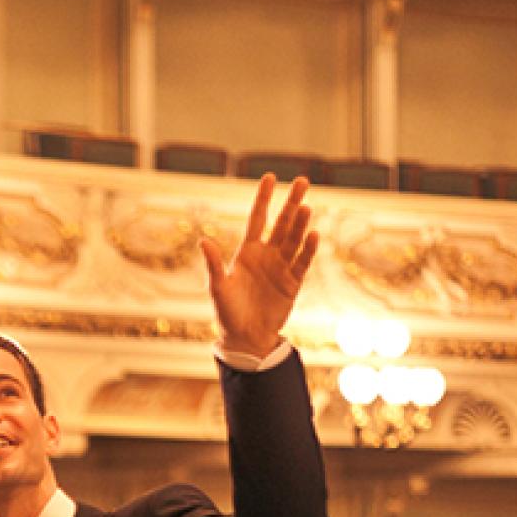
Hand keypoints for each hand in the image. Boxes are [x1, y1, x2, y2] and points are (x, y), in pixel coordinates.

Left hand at [200, 174, 318, 358]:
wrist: (244, 338)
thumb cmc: (227, 313)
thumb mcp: (217, 287)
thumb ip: (213, 264)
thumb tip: (203, 241)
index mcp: (247, 252)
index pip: (257, 219)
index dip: (263, 198)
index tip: (270, 177)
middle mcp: (267, 255)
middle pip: (282, 223)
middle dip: (291, 202)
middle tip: (302, 180)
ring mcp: (282, 267)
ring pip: (294, 239)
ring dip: (300, 223)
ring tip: (305, 207)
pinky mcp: (293, 282)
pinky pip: (302, 262)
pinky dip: (308, 249)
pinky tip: (313, 234)